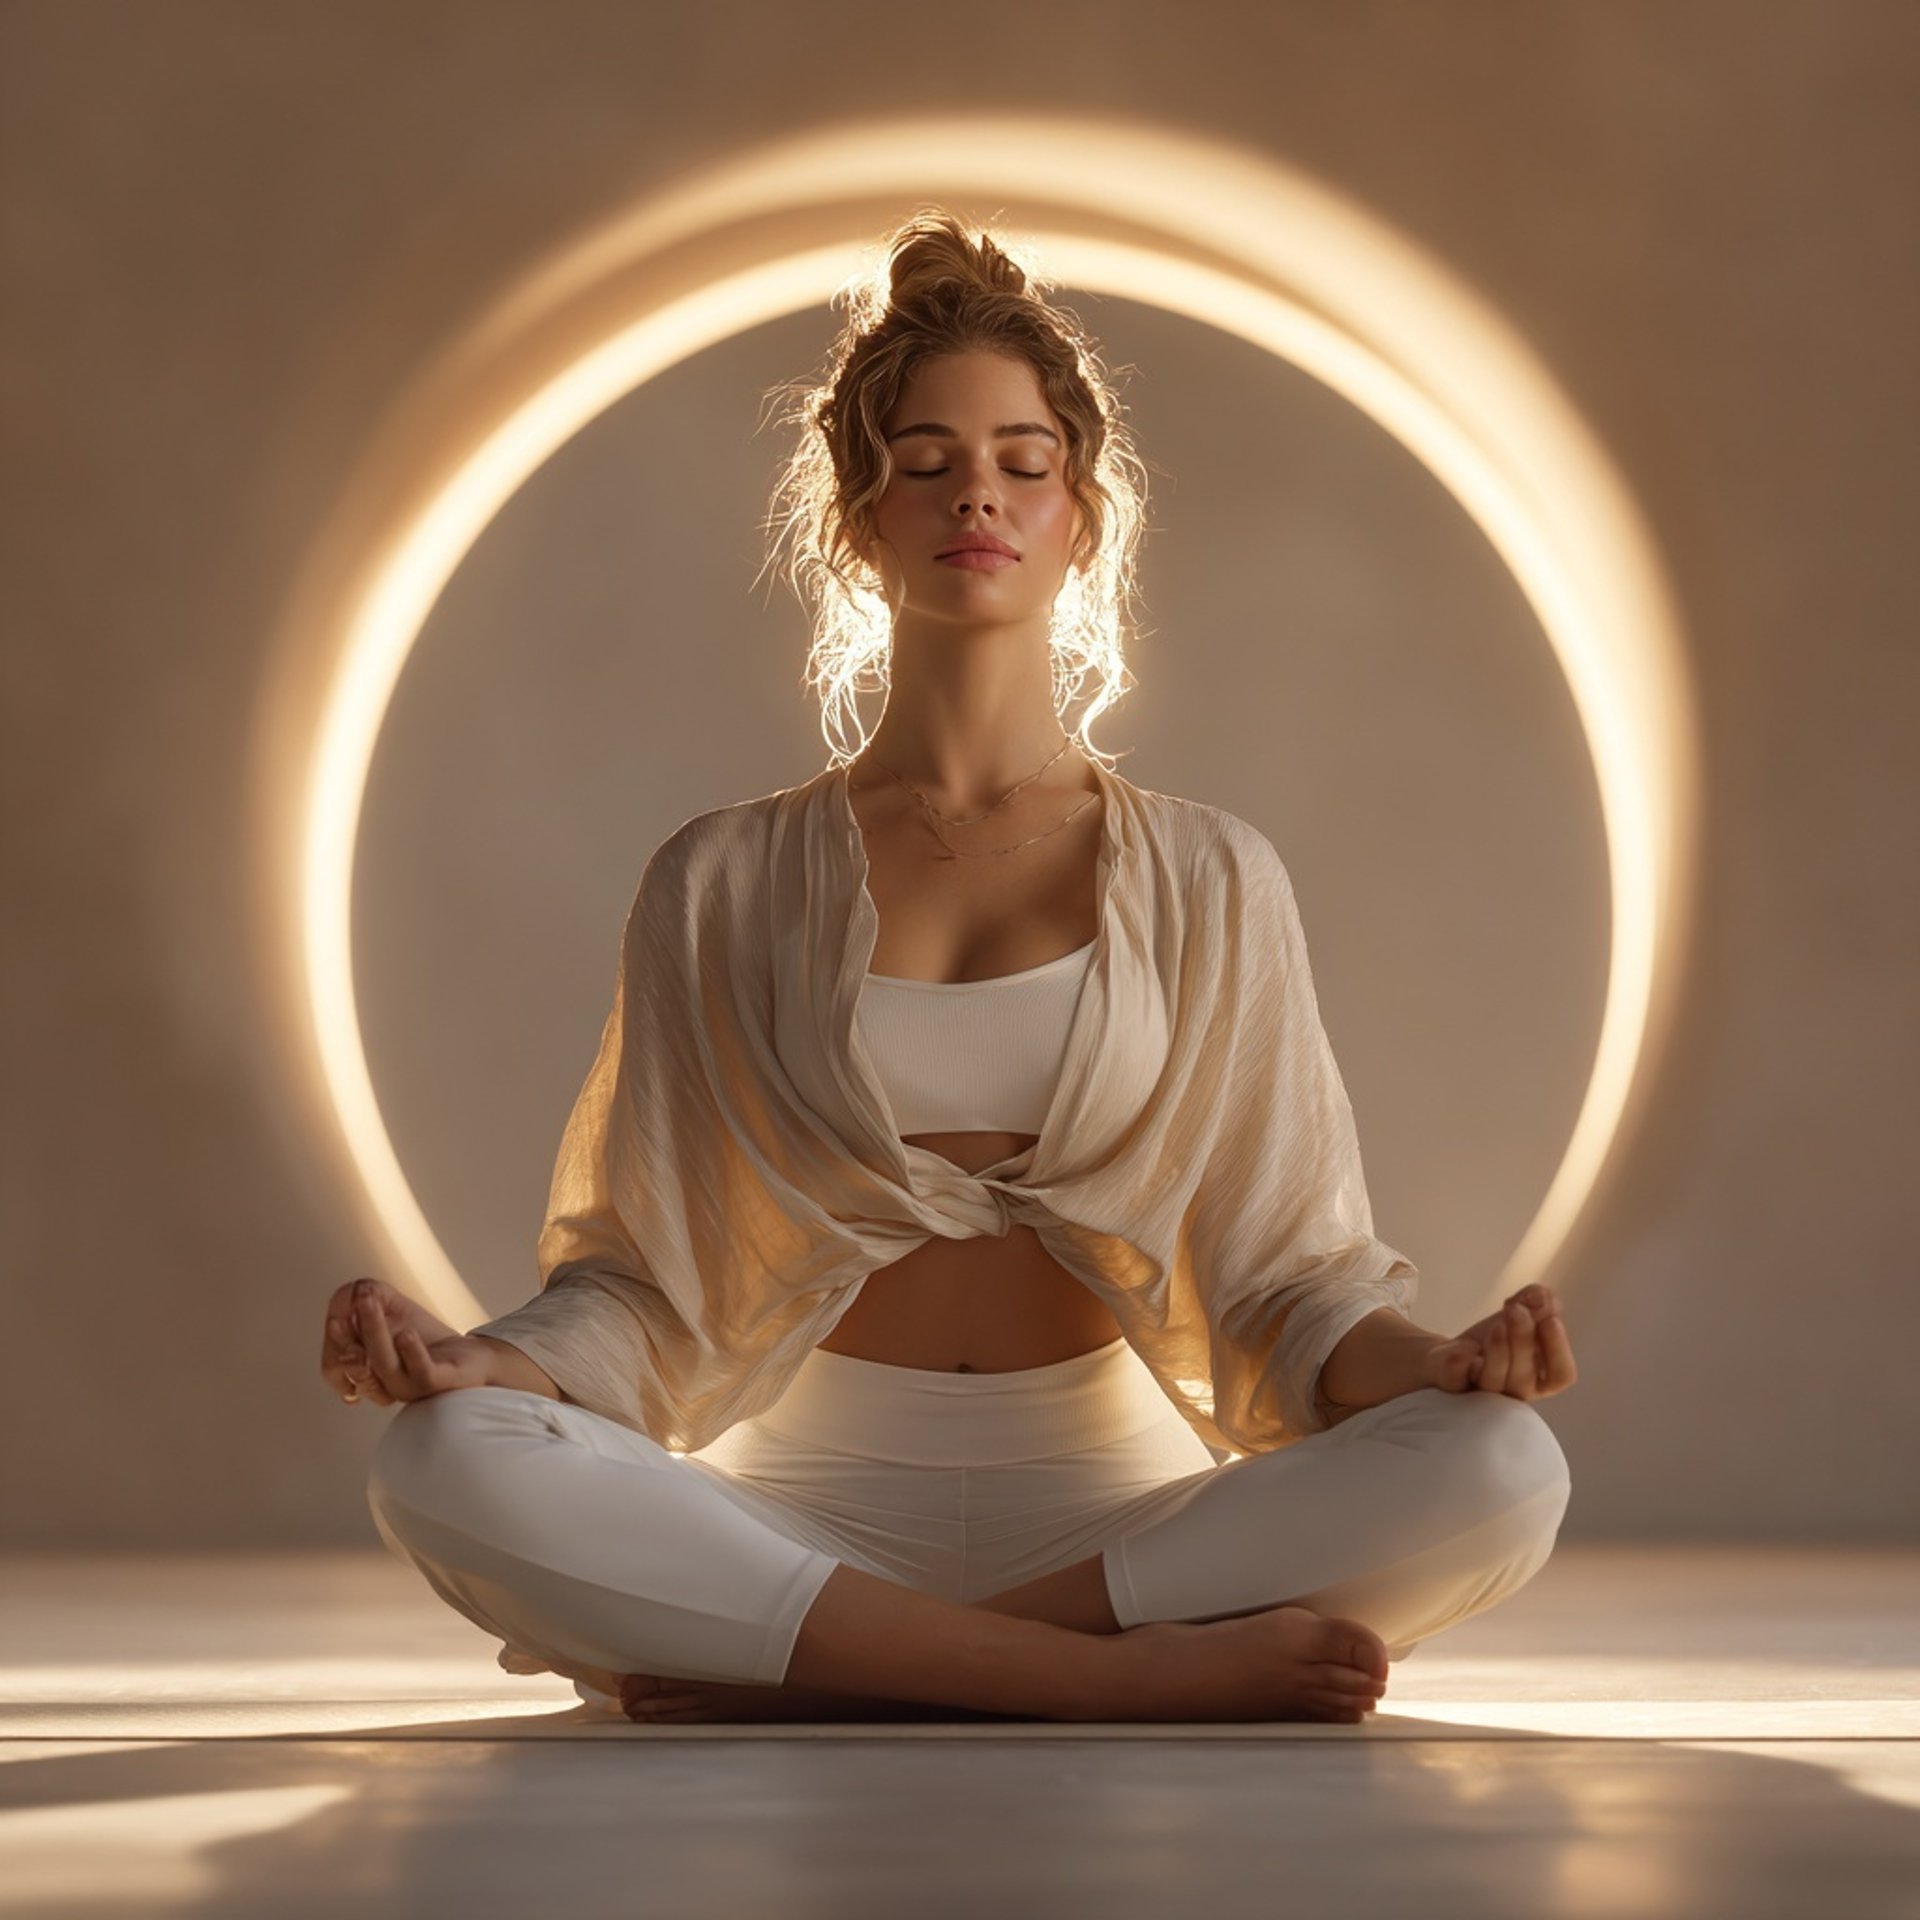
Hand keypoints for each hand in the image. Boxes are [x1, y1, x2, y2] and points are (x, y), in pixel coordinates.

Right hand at [319, 1276, 491, 1406]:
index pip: (335, 1366)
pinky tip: (406, 1333)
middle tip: (354, 1302)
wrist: (472, 1356)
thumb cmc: (426, 1337)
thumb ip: (363, 1295)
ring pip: (384, 1364)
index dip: (334, 1343)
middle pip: (355, 1364)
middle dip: (347, 1335)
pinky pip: (421, 1372)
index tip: (337, 1318)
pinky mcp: (439, 1381)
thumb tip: (352, 1293)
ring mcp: (411, 1385)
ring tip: (369, 1301)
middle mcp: (385, 1382)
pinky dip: (411, 1352)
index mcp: (367, 1372)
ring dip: (373, 1330)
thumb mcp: (390, 1306)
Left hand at [1423, 1283, 1576, 1403]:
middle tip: (1515, 1309)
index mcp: (1538, 1378)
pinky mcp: (1451, 1384)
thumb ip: (1538, 1301)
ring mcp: (1480, 1393)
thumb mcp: (1521, 1312)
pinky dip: (1461, 1364)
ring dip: (1498, 1350)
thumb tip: (1544, 1297)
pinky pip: (1456, 1380)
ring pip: (1494, 1381)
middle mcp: (1512, 1391)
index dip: (1558, 1350)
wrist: (1450, 1350)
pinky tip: (1465, 1349)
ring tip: (1497, 1323)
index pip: (1561, 1376)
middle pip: (1525, 1378)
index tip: (1551, 1320)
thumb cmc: (1496, 1337)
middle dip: (1523, 1340)